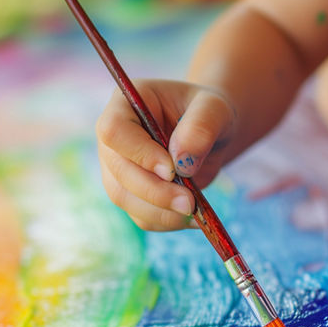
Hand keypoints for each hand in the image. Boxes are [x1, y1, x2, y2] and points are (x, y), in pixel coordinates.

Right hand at [95, 79, 237, 230]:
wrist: (210, 132)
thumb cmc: (208, 112)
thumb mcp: (214, 108)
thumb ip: (201, 127)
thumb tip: (182, 162)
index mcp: (126, 105)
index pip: (114, 131)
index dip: (139, 154)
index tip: (172, 170)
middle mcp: (113, 139)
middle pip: (119, 171)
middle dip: (155, 192)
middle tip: (190, 203)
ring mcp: (117, 169)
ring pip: (125, 198)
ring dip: (160, 211)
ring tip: (195, 209)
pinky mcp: (130, 194)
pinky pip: (141, 216)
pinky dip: (167, 221)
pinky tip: (193, 216)